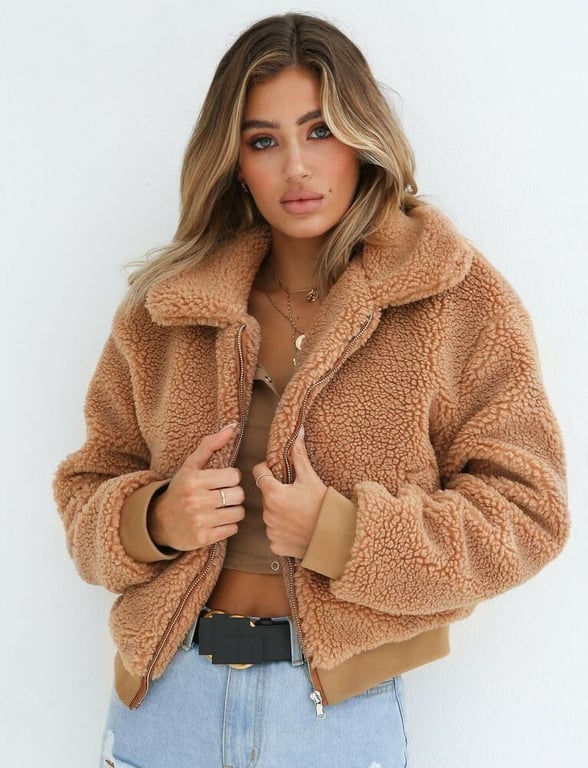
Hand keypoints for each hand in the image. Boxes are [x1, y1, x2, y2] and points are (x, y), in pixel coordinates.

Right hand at [148, 424, 244, 550]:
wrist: (159, 521)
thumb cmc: (180, 489)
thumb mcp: (190, 466)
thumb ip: (210, 445)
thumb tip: (232, 427)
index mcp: (194, 480)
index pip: (234, 476)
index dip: (230, 478)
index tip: (221, 481)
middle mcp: (196, 500)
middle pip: (238, 495)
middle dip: (233, 495)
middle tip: (222, 496)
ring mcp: (199, 521)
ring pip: (238, 512)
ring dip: (233, 511)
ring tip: (220, 508)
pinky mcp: (203, 538)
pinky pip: (233, 529)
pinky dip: (228, 525)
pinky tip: (216, 521)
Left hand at [253, 428, 326, 558]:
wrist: (337, 537)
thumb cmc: (324, 506)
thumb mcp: (311, 478)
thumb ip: (299, 455)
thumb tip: (297, 432)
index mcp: (273, 493)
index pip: (258, 472)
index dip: (267, 469)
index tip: (279, 471)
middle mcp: (267, 513)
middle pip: (266, 494)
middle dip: (277, 491)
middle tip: (296, 494)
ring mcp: (271, 531)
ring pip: (270, 514)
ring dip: (279, 511)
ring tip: (299, 512)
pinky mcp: (276, 545)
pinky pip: (275, 533)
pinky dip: (283, 530)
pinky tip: (298, 528)